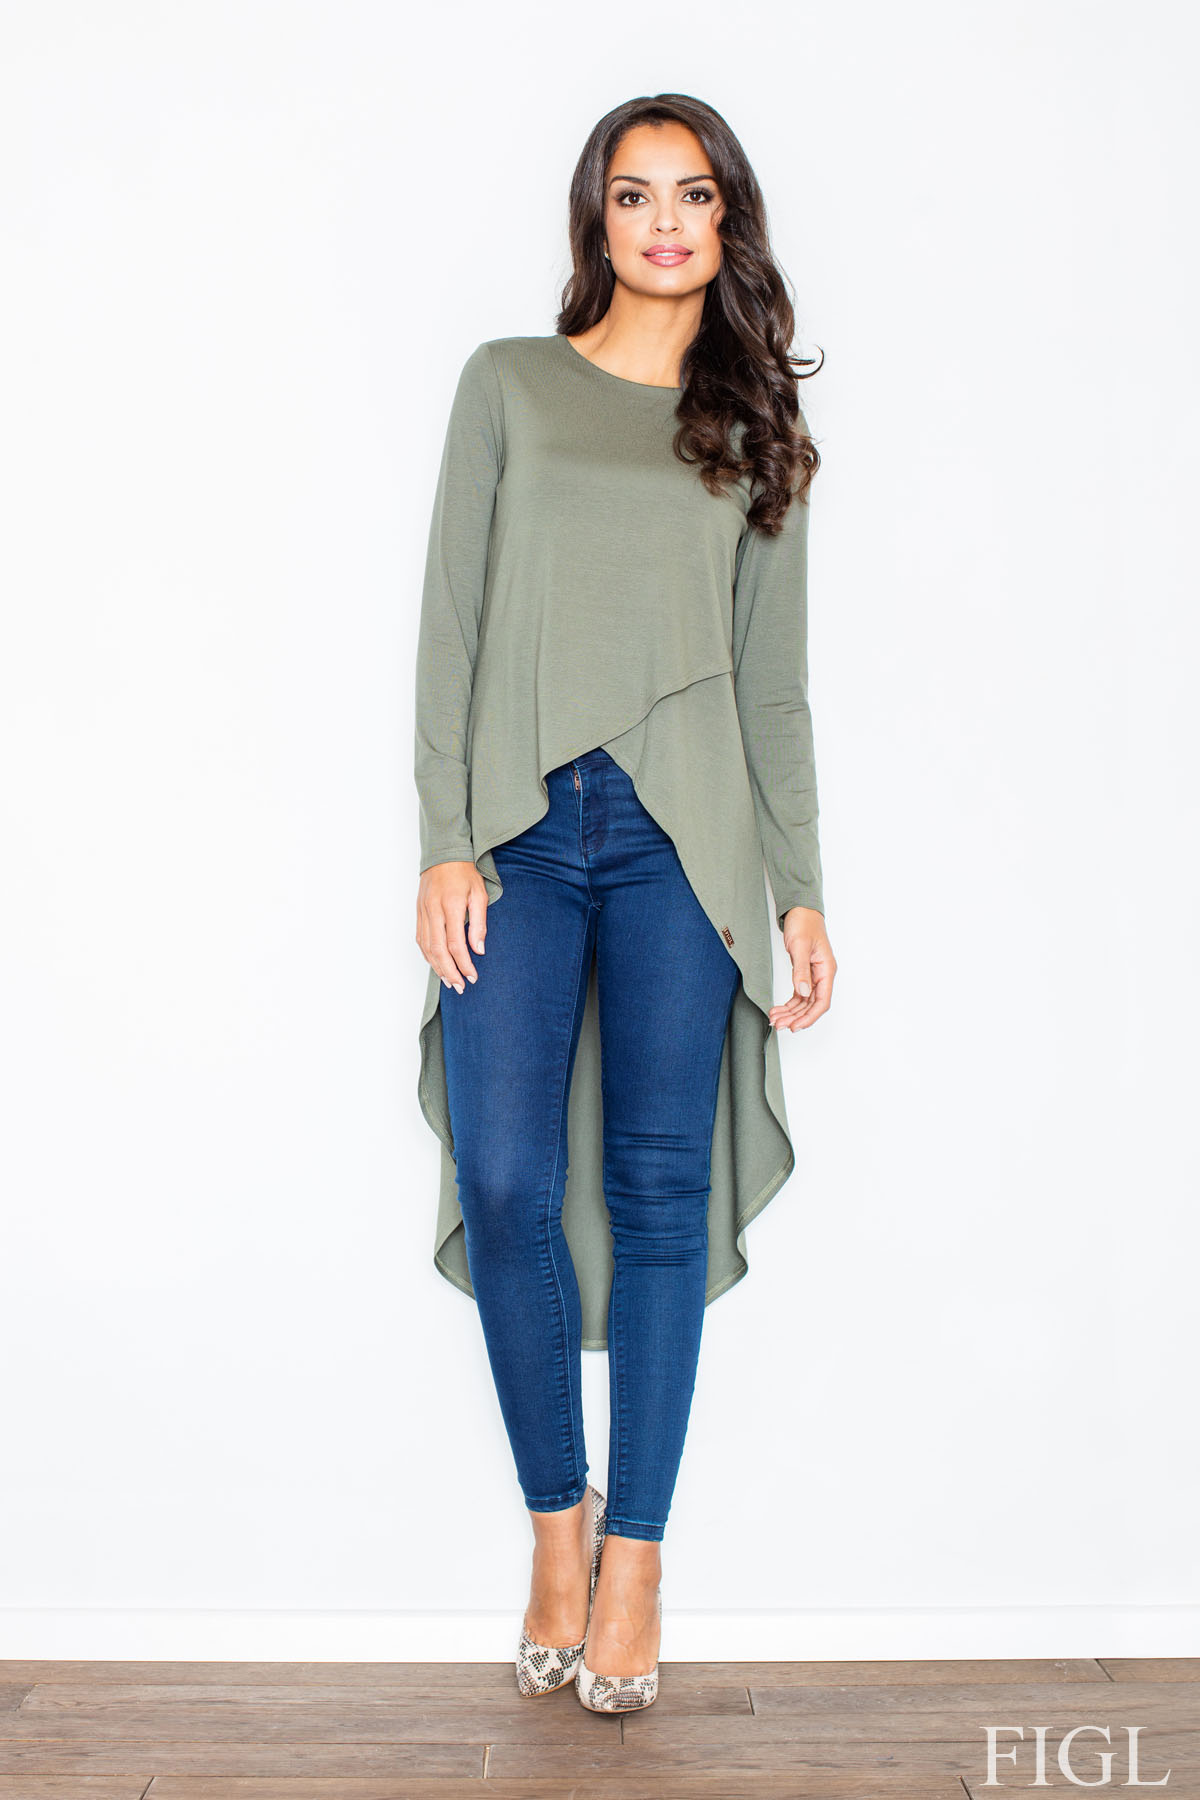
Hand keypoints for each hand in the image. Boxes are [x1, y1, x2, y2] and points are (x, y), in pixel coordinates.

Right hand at [416, 860, 487, 994]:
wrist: (443, 854)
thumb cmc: (465, 873)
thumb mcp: (480, 894)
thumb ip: (479, 923)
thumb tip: (478, 949)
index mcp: (452, 905)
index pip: (456, 944)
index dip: (464, 964)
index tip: (473, 977)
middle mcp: (434, 910)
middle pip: (438, 950)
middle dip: (449, 972)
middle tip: (460, 987)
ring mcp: (423, 912)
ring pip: (427, 947)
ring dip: (437, 967)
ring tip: (449, 981)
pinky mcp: (418, 912)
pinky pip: (421, 939)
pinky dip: (428, 955)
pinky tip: (437, 964)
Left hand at [768, 906, 835, 1031]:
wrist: (800, 911)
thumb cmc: (804, 924)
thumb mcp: (800, 946)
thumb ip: (801, 970)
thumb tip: (803, 991)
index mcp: (827, 970)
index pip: (822, 1001)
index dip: (809, 1017)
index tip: (795, 1026)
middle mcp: (822, 975)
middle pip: (812, 1005)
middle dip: (796, 1017)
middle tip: (779, 1025)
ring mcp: (814, 976)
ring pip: (804, 1002)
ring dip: (791, 1013)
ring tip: (775, 1019)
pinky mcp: (805, 974)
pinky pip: (799, 994)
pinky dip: (789, 1004)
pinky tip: (778, 1009)